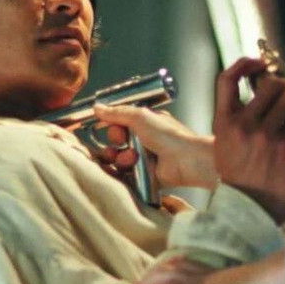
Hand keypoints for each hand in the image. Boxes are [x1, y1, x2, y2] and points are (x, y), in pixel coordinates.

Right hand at [93, 105, 218, 189]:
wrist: (186, 160)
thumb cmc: (170, 136)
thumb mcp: (140, 117)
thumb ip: (117, 112)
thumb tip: (98, 108)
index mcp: (147, 123)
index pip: (121, 123)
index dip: (114, 125)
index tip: (113, 125)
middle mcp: (146, 139)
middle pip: (117, 141)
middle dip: (115, 141)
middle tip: (122, 140)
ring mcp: (145, 158)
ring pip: (119, 158)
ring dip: (121, 156)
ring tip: (131, 157)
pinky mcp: (145, 175)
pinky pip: (125, 173)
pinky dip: (125, 170)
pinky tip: (132, 166)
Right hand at [213, 58, 284, 223]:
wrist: (250, 210)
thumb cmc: (241, 177)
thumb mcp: (227, 143)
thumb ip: (240, 117)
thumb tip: (264, 84)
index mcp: (224, 123)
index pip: (227, 79)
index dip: (245, 64)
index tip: (258, 63)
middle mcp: (243, 126)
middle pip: (269, 83)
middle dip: (282, 84)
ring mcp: (265, 136)